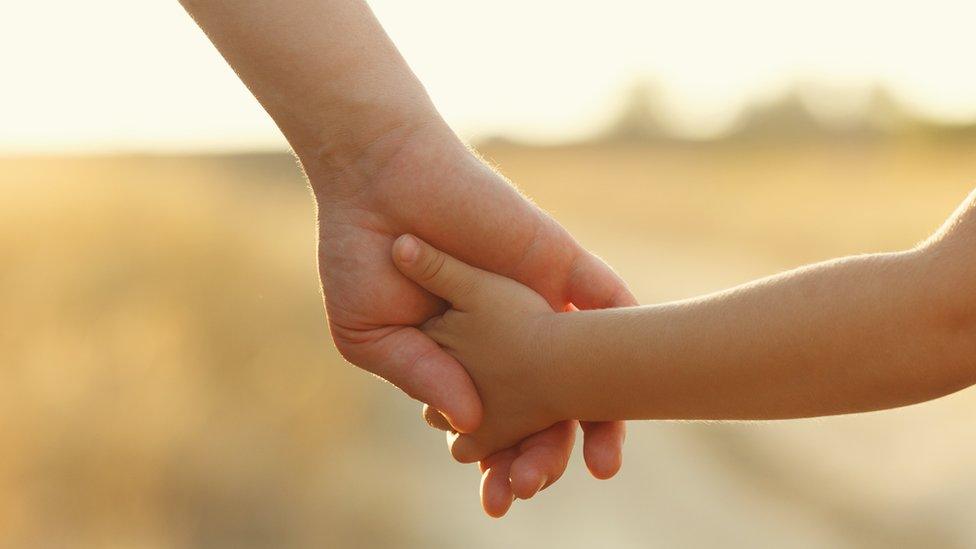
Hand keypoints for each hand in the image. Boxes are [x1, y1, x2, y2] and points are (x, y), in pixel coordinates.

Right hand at [312, 123, 635, 515]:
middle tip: (537, 486)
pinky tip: (634, 393)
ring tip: (601, 464)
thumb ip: (424, 378)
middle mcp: (509, 335)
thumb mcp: (374, 336)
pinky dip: (628, 345)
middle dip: (546, 453)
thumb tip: (471, 425)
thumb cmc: (361, 255)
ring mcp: (538, 300)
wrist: (375, 178)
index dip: (500, 463)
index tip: (499, 497)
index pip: (496, 424)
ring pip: (588, 368)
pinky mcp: (559, 263)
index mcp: (463, 358)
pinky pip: (609, 302)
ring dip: (599, 418)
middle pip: (548, 408)